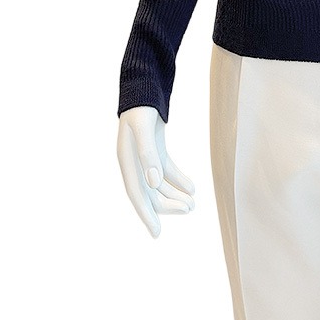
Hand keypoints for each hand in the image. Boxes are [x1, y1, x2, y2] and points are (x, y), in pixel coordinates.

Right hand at [117, 106, 197, 237]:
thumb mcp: (143, 128)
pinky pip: (167, 170)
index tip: (157, 233)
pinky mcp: (155, 148)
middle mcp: (134, 162)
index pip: (137, 194)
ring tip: (193, 204)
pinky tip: (192, 187)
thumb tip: (154, 184)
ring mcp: (145, 156)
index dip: (146, 214)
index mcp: (126, 160)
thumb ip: (147, 155)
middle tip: (189, 210)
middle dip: (168, 205)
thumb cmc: (141, 106)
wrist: (144, 85)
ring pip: (159, 184)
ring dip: (175, 195)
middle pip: (150, 192)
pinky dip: (178, 180)